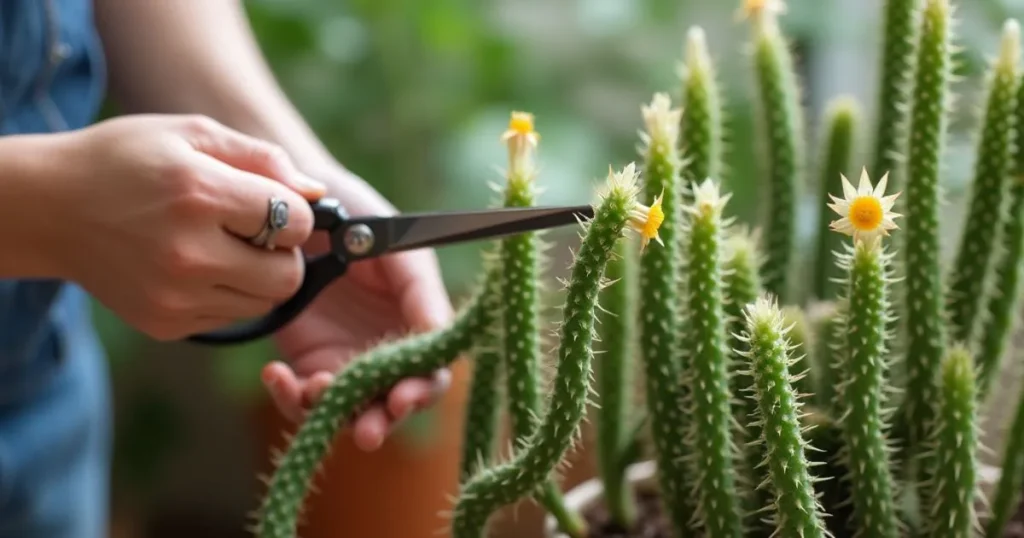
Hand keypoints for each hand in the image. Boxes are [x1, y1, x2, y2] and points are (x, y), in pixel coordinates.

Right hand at [53, 114, 326, 339]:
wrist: (49, 209)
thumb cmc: (127, 161)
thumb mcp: (191, 134)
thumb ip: (262, 159)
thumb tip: (317, 193)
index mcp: (199, 195)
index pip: (295, 223)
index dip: (296, 212)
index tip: (273, 204)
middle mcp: (189, 253)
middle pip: (288, 276)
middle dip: (285, 253)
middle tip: (255, 233)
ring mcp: (175, 296)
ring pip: (265, 302)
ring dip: (259, 277)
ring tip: (224, 248)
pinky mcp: (166, 324)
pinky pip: (231, 318)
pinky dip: (227, 295)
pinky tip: (196, 268)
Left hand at [261, 169, 454, 451]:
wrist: (297, 208)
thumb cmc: (358, 216)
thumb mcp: (396, 247)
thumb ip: (420, 290)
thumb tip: (440, 337)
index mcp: (419, 323)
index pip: (432, 372)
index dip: (421, 391)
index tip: (400, 399)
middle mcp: (388, 349)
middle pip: (392, 403)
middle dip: (380, 420)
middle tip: (366, 431)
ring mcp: (346, 359)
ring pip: (347, 410)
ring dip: (332, 413)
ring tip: (311, 389)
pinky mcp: (306, 362)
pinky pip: (302, 397)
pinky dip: (289, 397)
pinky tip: (274, 374)